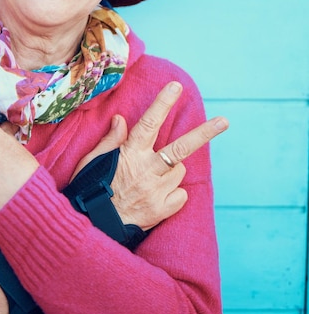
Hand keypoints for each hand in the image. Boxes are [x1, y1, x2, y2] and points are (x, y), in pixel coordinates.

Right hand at [73, 82, 227, 230]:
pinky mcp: (162, 209)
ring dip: (172, 171)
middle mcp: (146, 170)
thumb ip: (110, 140)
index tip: (176, 87)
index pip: (148, 123)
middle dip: (203, 133)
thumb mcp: (91, 161)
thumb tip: (121, 119)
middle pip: (180, 148)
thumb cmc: (89, 190)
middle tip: (224, 121)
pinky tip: (156, 197)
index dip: (162, 103)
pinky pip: (181, 194)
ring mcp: (156, 191)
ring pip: (179, 171)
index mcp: (129, 154)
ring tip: (151, 180)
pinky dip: (174, 193)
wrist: (94, 226)